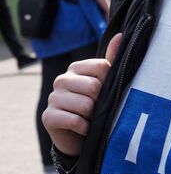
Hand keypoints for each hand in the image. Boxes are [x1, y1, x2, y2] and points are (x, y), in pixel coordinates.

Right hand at [42, 33, 122, 156]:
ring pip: (85, 105)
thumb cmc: (94, 105)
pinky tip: (83, 128)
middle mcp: (61, 79)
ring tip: (89, 118)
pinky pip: (75, 121)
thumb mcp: (104, 83)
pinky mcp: (48, 116)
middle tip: (96, 109)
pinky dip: (84, 128)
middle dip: (100, 102)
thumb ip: (111, 60)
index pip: (103, 67)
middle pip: (95, 87)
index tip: (105, 91)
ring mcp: (53, 97)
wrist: (78, 137)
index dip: (109, 82)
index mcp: (76, 68)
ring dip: (92, 117)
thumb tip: (119, 35)